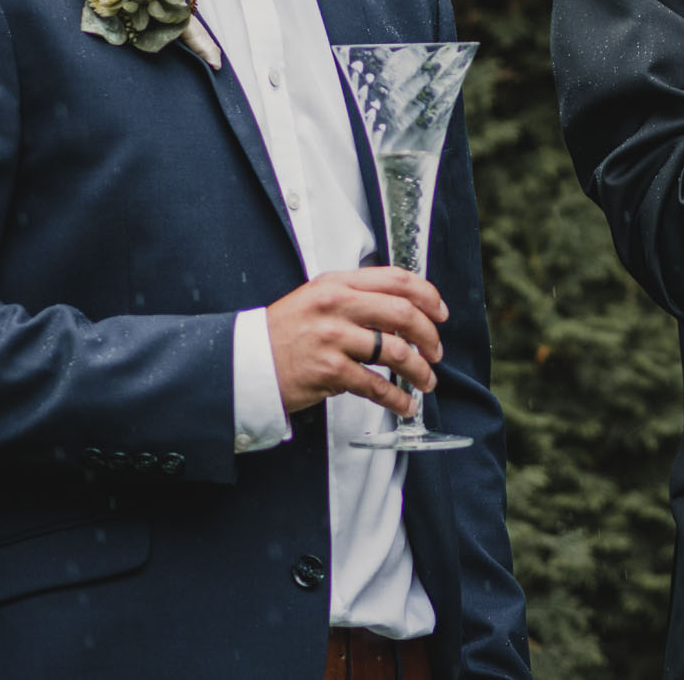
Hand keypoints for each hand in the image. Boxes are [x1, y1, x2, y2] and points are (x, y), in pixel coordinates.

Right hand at [266, 267, 447, 417]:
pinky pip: (375, 384)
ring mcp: (332, 338)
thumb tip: (404, 316)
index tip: (440, 313)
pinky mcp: (328, 370)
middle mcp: (336, 305)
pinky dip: (397, 397)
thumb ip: (357, 300)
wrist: (244, 363)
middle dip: (429, 336)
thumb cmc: (284, 334)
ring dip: (420, 370)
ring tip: (427, 380)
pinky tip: (406, 404)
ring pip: (395, 351)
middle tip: (437, 351)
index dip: (427, 296)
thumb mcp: (318, 300)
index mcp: (337, 283)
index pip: (396, 279)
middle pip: (403, 314)